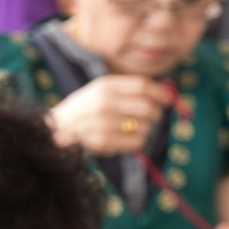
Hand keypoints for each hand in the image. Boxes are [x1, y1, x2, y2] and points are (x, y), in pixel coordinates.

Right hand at [51, 75, 170, 155]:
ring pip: (144, 127)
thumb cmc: (86, 109)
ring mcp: (104, 123)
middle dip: (156, 114)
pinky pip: (136, 143)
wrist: (59, 129)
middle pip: (147, 108)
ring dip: (145, 130)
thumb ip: (130, 90)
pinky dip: (136, 142)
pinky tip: (125, 139)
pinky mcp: (104, 142)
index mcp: (106, 85)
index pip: (142, 86)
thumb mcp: (102, 90)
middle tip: (152, 117)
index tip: (169, 100)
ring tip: (131, 128)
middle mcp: (105, 102)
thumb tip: (166, 93)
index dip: (160, 93)